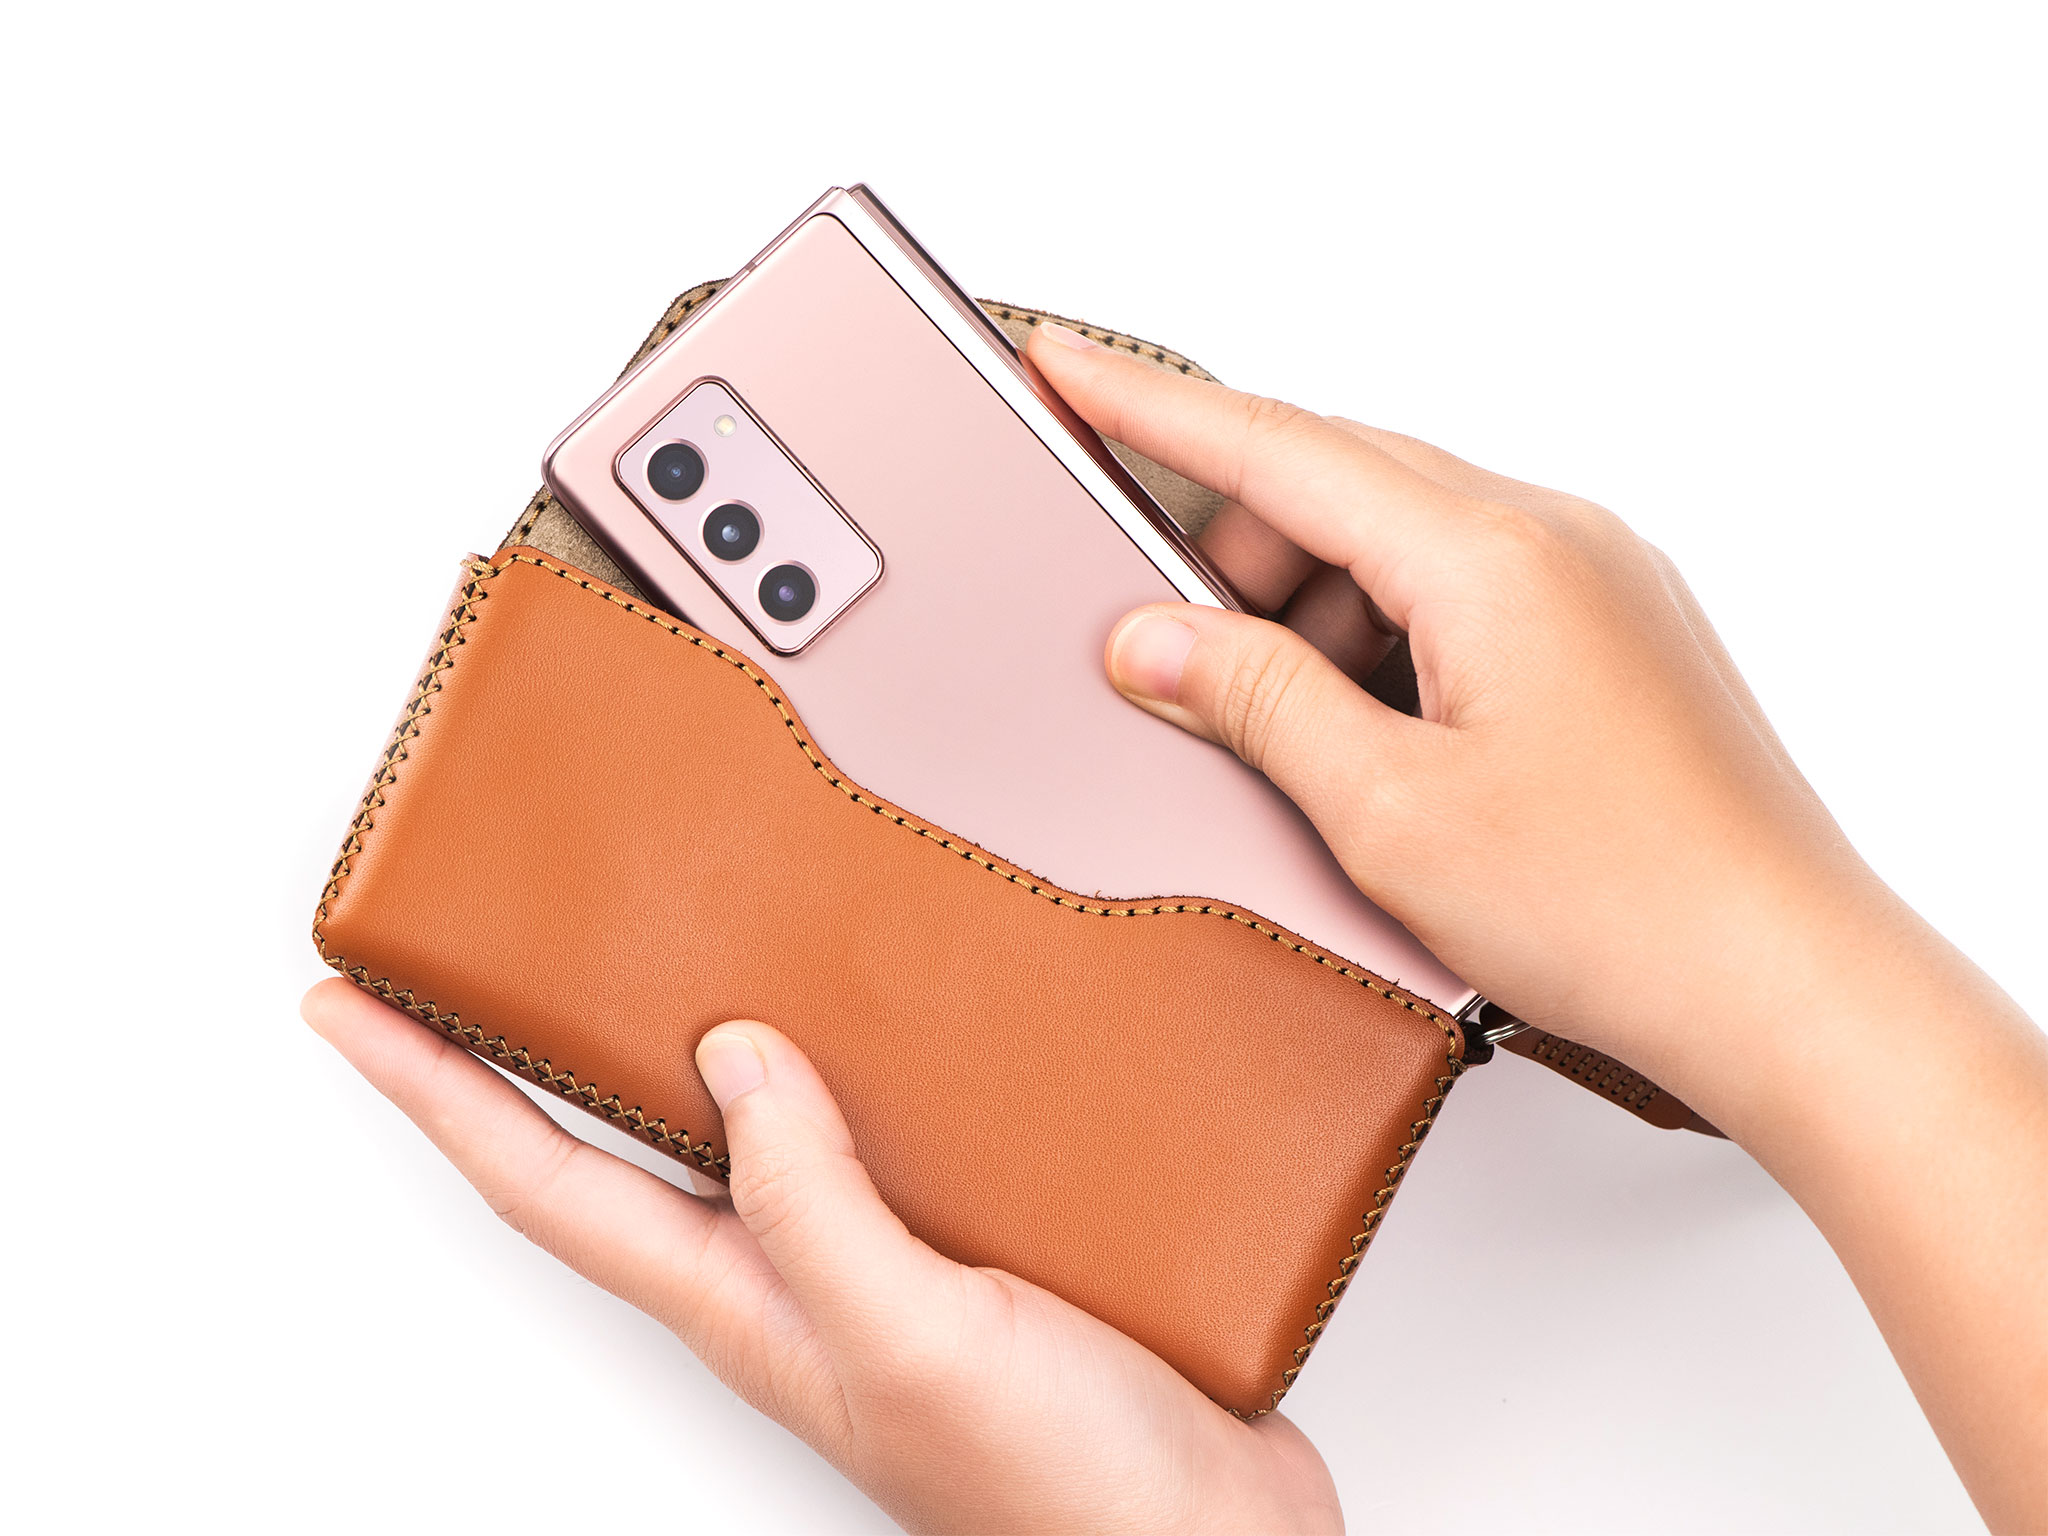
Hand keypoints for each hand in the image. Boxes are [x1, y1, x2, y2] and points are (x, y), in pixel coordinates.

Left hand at [302, 979, 1339, 1535]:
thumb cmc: (1060, 1489)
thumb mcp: (913, 1338)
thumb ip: (813, 1205)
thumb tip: (728, 1056)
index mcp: (748, 1305)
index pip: (547, 1187)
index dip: (435, 1097)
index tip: (347, 1012)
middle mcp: (793, 1275)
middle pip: (621, 1149)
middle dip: (522, 1061)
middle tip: (472, 959)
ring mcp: (877, 1258)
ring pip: (752, 1123)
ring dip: (686, 1040)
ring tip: (656, 945)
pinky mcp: (967, 1236)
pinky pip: (875, 1126)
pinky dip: (848, 1056)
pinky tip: (878, 1011)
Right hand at [1026, 319, 2047, 1532]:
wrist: (1788, 988)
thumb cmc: (1627, 910)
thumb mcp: (1390, 811)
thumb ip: (1257, 700)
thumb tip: (1156, 640)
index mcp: (1492, 556)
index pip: (1279, 447)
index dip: (1152, 407)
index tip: (1066, 362)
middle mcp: (1555, 538)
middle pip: (1337, 489)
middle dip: (1231, 557)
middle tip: (1168, 653)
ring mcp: (1596, 582)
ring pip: (1399, 543)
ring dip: (1314, 613)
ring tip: (1294, 738)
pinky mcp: (1612, 637)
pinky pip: (1462, 593)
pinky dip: (1387, 643)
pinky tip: (1372, 742)